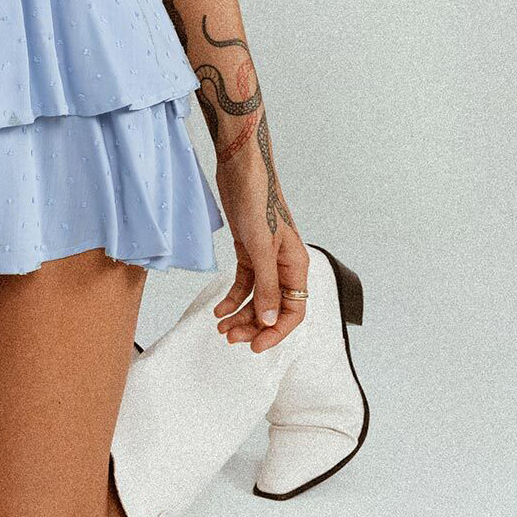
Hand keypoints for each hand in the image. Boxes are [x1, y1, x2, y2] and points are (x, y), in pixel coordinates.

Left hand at [210, 163, 308, 351]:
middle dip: (253, 326)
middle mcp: (284, 265)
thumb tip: (270, 321)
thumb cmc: (258, 200)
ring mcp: (266, 259)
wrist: (241, 170)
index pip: (294, 311)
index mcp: (296, 265)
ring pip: (257, 298)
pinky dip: (233, 298)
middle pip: (273, 308)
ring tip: (221, 327)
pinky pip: (244, 283)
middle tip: (230, 338)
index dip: (276, 332)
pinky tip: (220, 309)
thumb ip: (267, 286)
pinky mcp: (248, 251)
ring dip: (241, 315)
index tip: (256, 346)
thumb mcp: (261, 248)